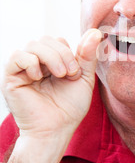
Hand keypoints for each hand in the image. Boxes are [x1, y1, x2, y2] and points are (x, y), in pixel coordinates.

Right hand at [1, 29, 102, 162]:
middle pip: (46, 39)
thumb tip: (95, 32)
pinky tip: (38, 76)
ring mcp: (23, 69)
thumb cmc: (69, 108)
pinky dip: (30, 62)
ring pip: (33, 44)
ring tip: (58, 75)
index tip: (76, 73)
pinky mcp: (11, 77)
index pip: (58, 41)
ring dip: (50, 57)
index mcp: (52, 62)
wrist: (55, 130)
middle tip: (69, 74)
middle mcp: (36, 63)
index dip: (69, 52)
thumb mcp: (84, 78)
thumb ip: (88, 55)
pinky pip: (16, 56)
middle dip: (62, 53)